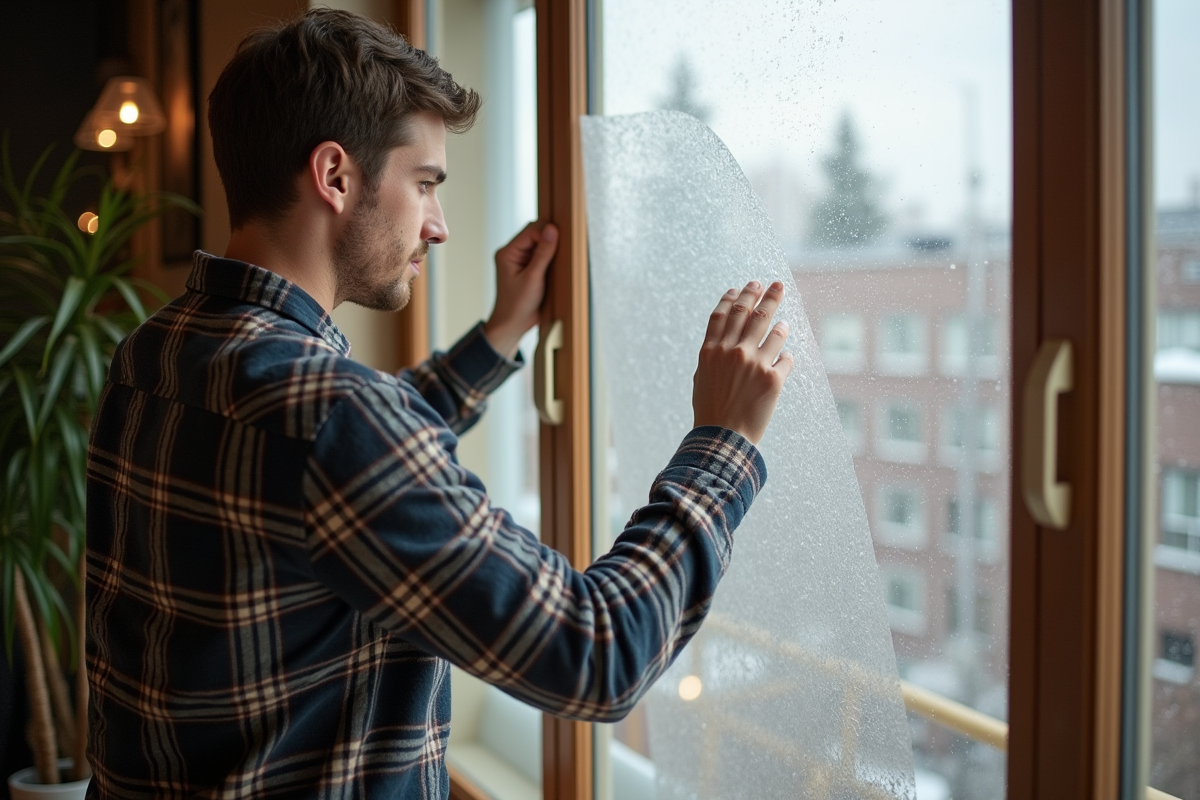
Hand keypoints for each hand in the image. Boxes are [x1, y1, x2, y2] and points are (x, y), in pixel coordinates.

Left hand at [484, 222, 558, 357]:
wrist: (512, 325)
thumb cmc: (517, 306)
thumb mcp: (533, 279)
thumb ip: (543, 254)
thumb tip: (552, 230)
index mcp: (507, 252)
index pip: (530, 231)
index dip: (547, 233)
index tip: (562, 242)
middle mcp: (512, 253)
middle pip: (535, 234)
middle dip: (550, 239)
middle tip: (562, 251)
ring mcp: (520, 260)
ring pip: (539, 244)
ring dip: (551, 249)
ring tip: (559, 260)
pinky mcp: (528, 268)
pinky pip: (541, 255)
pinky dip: (550, 258)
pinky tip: (556, 266)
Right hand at [692, 281, 793, 444]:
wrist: (722, 438)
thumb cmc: (709, 411)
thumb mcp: (702, 378)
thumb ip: (712, 356)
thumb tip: (724, 341)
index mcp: (711, 351)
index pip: (723, 315)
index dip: (733, 298)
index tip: (741, 287)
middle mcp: (732, 352)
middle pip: (750, 313)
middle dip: (763, 294)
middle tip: (773, 284)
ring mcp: (753, 363)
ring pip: (772, 329)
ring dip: (778, 319)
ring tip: (782, 317)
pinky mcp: (772, 378)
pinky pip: (785, 359)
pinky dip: (786, 354)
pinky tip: (787, 354)